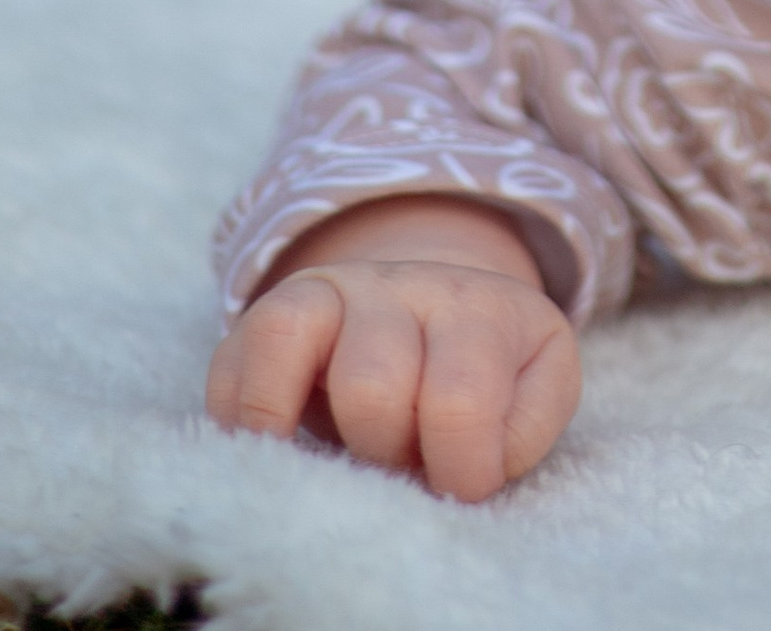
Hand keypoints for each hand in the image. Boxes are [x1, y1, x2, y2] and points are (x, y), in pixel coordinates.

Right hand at [207, 194, 581, 499]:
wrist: (442, 311)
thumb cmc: (493, 373)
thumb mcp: (538, 390)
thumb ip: (523, 429)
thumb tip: (467, 465)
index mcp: (477, 308)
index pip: (459, 400)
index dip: (459, 468)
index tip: (461, 486)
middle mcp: (400, 285)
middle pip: (370, 386)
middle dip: (385, 452)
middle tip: (400, 462)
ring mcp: (330, 292)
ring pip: (288, 337)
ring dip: (309, 432)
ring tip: (336, 463)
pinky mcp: (271, 316)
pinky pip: (232, 360)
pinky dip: (243, 420)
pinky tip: (279, 450)